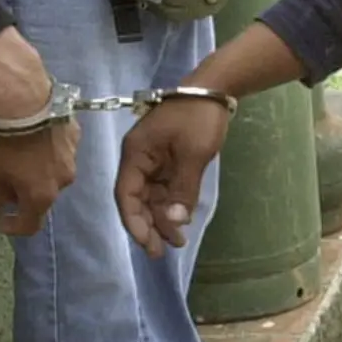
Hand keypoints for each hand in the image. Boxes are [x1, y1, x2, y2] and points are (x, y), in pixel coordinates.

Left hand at [0, 30, 74, 236]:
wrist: (22, 96)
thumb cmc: (1, 139)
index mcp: (41, 195)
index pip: (30, 224)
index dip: (13, 226)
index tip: (0, 221)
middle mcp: (63, 180)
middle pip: (43, 194)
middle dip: (25, 191)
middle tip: (6, 180)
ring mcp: (72, 154)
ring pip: (53, 170)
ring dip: (38, 167)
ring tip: (21, 152)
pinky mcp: (75, 131)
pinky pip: (60, 147)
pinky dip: (47, 147)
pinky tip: (34, 133)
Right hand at [117, 96, 230, 255]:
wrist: (215, 90)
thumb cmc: (199, 117)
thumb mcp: (193, 153)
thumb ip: (182, 189)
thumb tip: (175, 222)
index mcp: (136, 153)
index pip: (125, 194)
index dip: (134, 221)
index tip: (147, 242)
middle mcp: (139, 159)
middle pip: (136, 199)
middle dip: (148, 225)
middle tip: (162, 251)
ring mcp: (154, 160)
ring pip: (151, 197)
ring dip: (162, 219)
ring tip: (177, 242)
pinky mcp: (168, 161)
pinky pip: (164, 189)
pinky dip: (171, 206)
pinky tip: (180, 222)